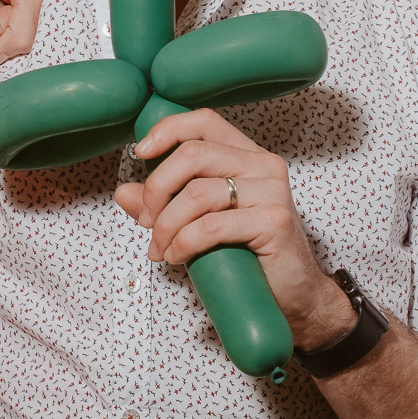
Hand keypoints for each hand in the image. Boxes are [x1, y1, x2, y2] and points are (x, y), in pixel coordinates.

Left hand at [115, 109, 355, 347]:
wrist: (294, 297)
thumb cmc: (250, 257)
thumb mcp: (200, 224)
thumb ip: (164, 205)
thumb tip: (123, 192)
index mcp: (247, 156)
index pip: (204, 121)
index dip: (167, 130)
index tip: (141, 153)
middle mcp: (263, 165)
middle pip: (192, 154)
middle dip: (157, 189)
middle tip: (147, 222)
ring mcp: (272, 191)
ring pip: (197, 193)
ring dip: (166, 225)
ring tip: (162, 249)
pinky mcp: (274, 221)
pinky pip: (211, 225)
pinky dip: (184, 243)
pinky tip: (178, 257)